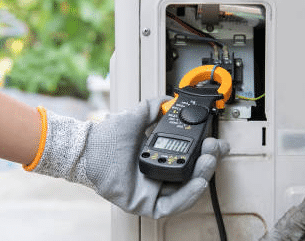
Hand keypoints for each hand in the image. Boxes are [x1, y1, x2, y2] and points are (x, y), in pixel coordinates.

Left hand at [30, 96, 229, 218]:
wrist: (89, 149)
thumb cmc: (107, 138)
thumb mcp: (137, 117)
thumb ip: (154, 107)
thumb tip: (168, 99)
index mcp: (159, 157)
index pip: (190, 159)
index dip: (206, 152)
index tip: (215, 141)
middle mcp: (159, 175)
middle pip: (193, 175)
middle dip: (208, 162)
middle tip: (213, 148)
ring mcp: (153, 191)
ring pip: (186, 191)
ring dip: (202, 177)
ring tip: (207, 162)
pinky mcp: (146, 205)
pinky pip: (172, 206)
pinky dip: (187, 196)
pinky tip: (196, 183)